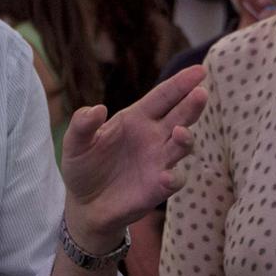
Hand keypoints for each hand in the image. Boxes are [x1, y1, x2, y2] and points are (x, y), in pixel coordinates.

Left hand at [61, 65, 206, 244]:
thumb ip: (82, 124)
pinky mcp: (159, 187)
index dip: (181, 83)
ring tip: (181, 133)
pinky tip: (165, 176)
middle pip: (180, 116)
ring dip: (186, 139)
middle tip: (200, 93)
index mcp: (137, 118)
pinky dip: (174, 177)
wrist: (84, 205)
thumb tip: (97, 109)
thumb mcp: (75, 144)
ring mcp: (159, 161)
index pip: (164, 96)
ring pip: (182, 145)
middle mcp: (154, 136)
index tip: (200, 70)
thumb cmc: (83, 167)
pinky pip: (174, 179)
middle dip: (192, 105)